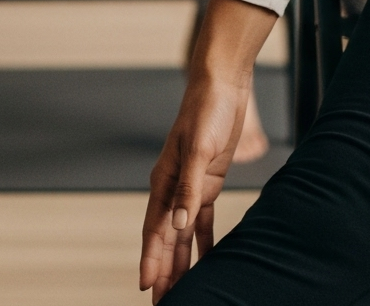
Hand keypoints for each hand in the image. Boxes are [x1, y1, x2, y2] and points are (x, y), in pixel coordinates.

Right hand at [140, 63, 248, 299]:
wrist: (222, 85)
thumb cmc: (206, 110)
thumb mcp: (197, 149)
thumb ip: (187, 188)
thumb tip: (178, 225)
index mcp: (163, 180)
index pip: (154, 229)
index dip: (151, 258)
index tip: (146, 285)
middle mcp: (172, 188)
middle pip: (166, 238)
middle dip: (163, 270)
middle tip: (163, 301)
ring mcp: (189, 187)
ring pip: (182, 235)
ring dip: (180, 262)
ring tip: (179, 290)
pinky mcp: (207, 183)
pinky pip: (203, 222)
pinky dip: (203, 243)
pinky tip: (207, 262)